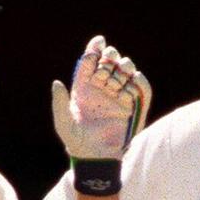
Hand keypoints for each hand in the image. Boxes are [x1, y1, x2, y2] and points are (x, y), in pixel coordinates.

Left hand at [52, 35, 151, 160]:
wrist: (96, 157)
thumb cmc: (77, 141)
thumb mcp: (63, 123)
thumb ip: (59, 103)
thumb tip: (56, 82)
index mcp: (85, 87)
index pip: (91, 60)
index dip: (95, 48)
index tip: (99, 41)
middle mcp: (103, 88)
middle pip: (110, 60)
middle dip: (111, 57)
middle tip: (106, 68)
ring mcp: (119, 96)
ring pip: (127, 70)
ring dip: (125, 68)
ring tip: (117, 79)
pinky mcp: (134, 106)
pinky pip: (142, 88)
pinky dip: (140, 82)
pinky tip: (132, 83)